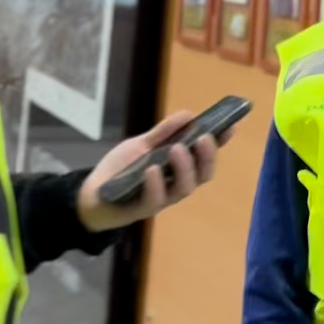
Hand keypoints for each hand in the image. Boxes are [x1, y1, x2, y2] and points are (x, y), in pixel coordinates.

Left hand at [76, 112, 225, 232]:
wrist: (92, 194)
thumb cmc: (122, 169)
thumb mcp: (142, 145)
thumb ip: (163, 132)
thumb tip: (188, 114)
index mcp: (181, 167)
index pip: (206, 155)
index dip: (221, 142)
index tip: (231, 125)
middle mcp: (177, 183)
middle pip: (204, 174)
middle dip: (208, 156)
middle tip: (203, 137)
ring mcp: (163, 197)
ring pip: (185, 188)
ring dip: (184, 168)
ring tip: (177, 149)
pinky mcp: (143, 208)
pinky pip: (155, 199)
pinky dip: (156, 184)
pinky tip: (152, 169)